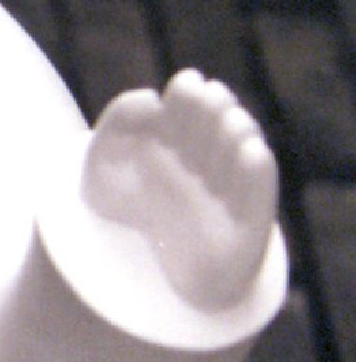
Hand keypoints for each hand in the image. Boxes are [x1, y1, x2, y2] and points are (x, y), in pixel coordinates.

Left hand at [81, 69, 278, 311]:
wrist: (122, 275)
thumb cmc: (118, 212)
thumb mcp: (102, 165)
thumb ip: (119, 122)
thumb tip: (152, 100)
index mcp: (180, 144)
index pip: (195, 108)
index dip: (192, 94)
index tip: (183, 86)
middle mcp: (208, 165)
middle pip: (219, 126)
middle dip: (215, 110)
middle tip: (206, 100)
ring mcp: (228, 194)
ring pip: (242, 155)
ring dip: (238, 134)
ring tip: (229, 119)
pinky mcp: (244, 228)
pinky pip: (259, 199)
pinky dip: (257, 174)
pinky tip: (251, 150)